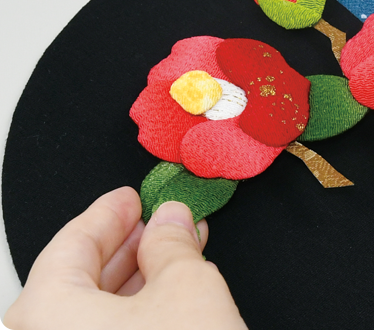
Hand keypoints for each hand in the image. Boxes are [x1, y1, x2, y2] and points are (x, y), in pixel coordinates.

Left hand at [3, 187, 247, 329]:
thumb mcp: (189, 288)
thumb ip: (174, 243)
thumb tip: (172, 220)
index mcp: (44, 316)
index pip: (71, 243)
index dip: (109, 213)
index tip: (132, 197)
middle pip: (78, 280)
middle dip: (129, 246)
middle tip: (160, 223)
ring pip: (94, 316)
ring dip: (139, 280)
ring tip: (178, 256)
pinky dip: (138, 316)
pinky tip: (171, 300)